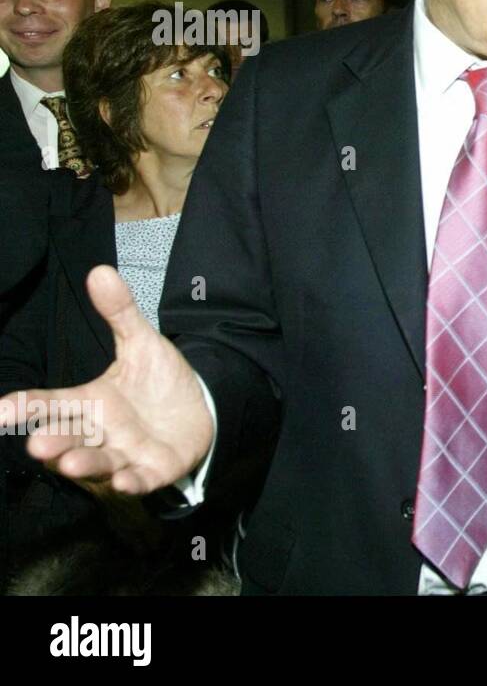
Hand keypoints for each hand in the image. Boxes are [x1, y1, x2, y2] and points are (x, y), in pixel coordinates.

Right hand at [0, 265, 212, 495]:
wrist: (201, 407)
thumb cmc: (159, 382)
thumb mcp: (142, 344)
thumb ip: (120, 313)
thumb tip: (100, 271)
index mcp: (90, 402)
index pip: (50, 404)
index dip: (26, 408)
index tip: (2, 412)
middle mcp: (100, 432)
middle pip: (69, 438)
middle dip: (54, 441)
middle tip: (38, 444)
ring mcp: (125, 454)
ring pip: (98, 461)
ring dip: (84, 464)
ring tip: (71, 463)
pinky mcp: (153, 469)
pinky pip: (139, 478)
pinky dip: (131, 481)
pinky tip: (124, 481)